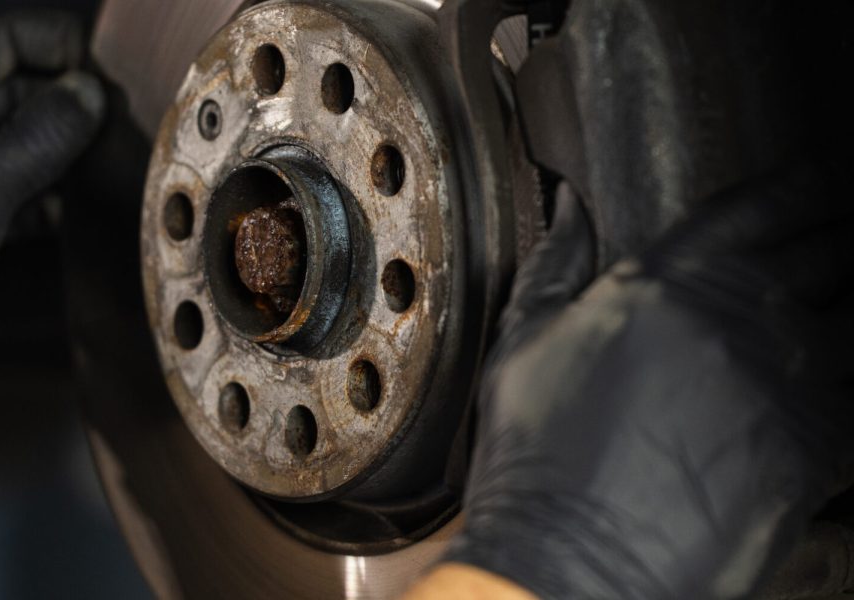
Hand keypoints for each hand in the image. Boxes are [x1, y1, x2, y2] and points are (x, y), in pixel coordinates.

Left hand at [0, 11, 104, 426]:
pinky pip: (15, 189)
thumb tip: (89, 92)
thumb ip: (42, 134)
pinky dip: (46, 194)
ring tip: (103, 158)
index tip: (102, 66)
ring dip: (61, 148)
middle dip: (63, 99)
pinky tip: (71, 208)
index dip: (52, 45)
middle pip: (11, 90)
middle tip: (114, 118)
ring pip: (18, 141)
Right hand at [444, 168, 853, 598]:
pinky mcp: (820, 445)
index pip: (753, 209)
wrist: (569, 558)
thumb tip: (568, 204)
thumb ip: (555, 262)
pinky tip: (845, 383)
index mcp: (665, 282)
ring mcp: (787, 380)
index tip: (819, 183)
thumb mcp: (524, 342)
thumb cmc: (538, 454)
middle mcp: (738, 316)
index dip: (799, 188)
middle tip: (848, 242)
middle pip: (826, 254)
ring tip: (848, 312)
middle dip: (844, 240)